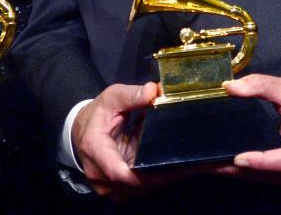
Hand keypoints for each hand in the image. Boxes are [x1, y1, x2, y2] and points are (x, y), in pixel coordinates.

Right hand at [72, 82, 196, 199]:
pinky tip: (184, 167)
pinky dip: (164, 177)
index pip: (118, 172)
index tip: (169, 163)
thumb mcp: (110, 98)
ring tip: (197, 164)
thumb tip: (153, 91)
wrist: (82, 134)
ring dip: (170, 177)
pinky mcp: (123, 190)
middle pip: (139, 184)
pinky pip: (146, 187)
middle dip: (168, 173)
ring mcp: (113, 188)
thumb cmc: (97, 115)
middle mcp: (102, 177)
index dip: (144, 173)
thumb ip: (131, 95)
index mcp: (96, 151)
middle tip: (196, 161)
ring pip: (145, 188)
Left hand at [216, 75, 280, 184]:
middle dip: (240, 170)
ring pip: (267, 179)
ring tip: (210, 165)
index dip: (262, 162)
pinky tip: (226, 166)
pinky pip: (267, 178)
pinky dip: (247, 173)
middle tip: (209, 162)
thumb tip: (230, 87)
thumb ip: (260, 84)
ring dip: (239, 174)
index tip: (238, 157)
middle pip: (271, 174)